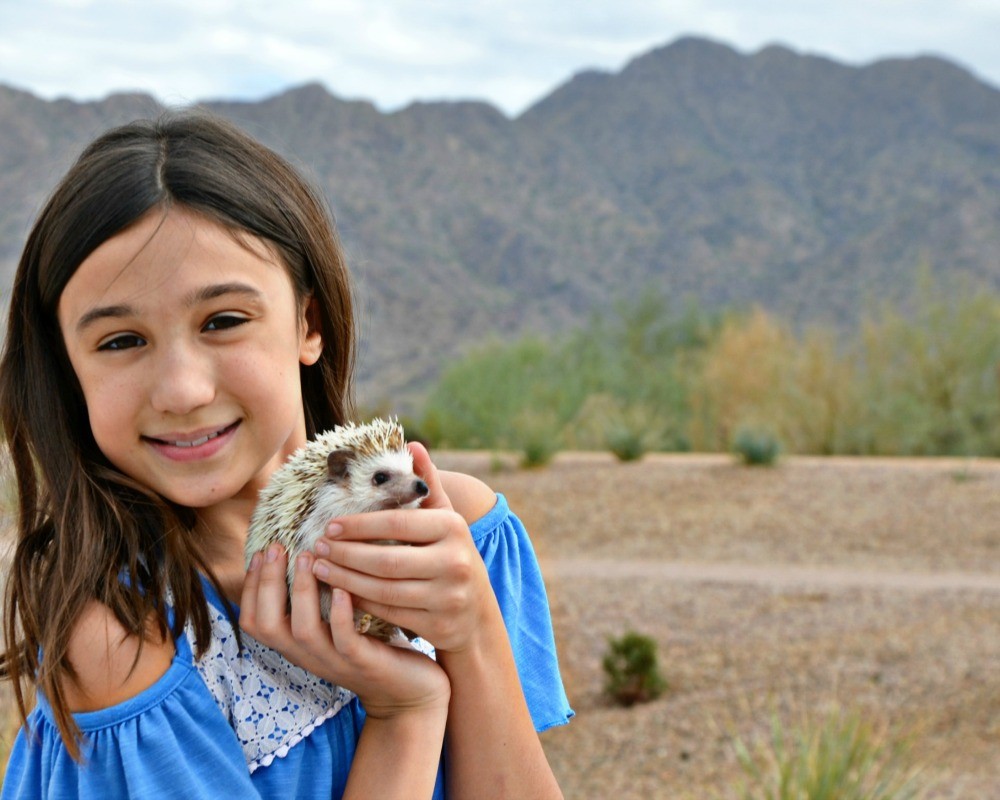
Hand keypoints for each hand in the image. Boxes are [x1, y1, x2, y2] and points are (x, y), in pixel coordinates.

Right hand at [239, 542, 450, 719]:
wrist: (409, 692)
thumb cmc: (371, 647)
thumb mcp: (335, 625)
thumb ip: (317, 600)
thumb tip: (306, 551)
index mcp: (297, 645)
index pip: (254, 620)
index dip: (251, 587)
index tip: (261, 552)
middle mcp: (308, 655)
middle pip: (267, 625)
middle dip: (267, 583)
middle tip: (278, 547)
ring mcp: (335, 661)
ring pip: (303, 630)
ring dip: (302, 591)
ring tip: (308, 557)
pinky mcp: (364, 663)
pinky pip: (344, 640)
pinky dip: (339, 614)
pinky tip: (342, 589)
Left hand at [310, 443, 498, 654]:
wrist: (477, 614)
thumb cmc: (452, 556)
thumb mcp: (446, 519)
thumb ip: (427, 484)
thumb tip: (412, 444)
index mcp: (454, 528)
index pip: (397, 522)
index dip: (359, 525)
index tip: (330, 524)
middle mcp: (455, 561)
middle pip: (386, 560)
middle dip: (345, 554)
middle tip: (317, 547)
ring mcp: (448, 596)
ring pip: (384, 589)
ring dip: (345, 579)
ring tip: (319, 568)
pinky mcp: (438, 625)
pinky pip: (389, 613)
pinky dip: (360, 603)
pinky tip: (339, 593)